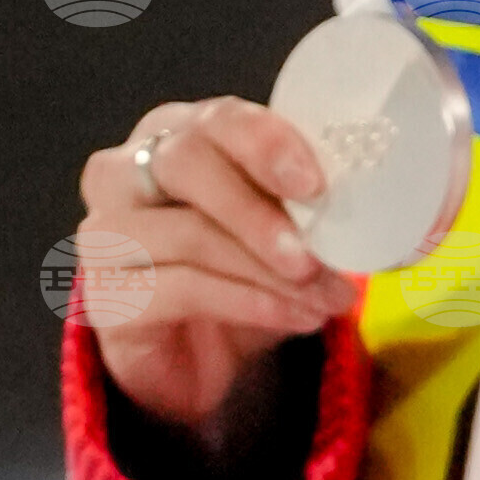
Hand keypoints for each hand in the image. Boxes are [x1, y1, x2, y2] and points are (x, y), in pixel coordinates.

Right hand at [73, 99, 334, 452]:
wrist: (194, 360)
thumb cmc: (238, 276)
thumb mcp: (277, 232)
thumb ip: (303, 206)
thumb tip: (373, 203)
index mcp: (174, 135)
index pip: (214, 119)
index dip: (264, 143)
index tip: (314, 183)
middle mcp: (126, 173)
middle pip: (186, 163)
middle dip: (259, 210)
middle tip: (313, 254)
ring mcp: (106, 233)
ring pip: (190, 235)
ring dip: (268, 272)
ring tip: (327, 299)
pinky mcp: (107, 295)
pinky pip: (182, 290)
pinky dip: (249, 304)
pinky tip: (295, 318)